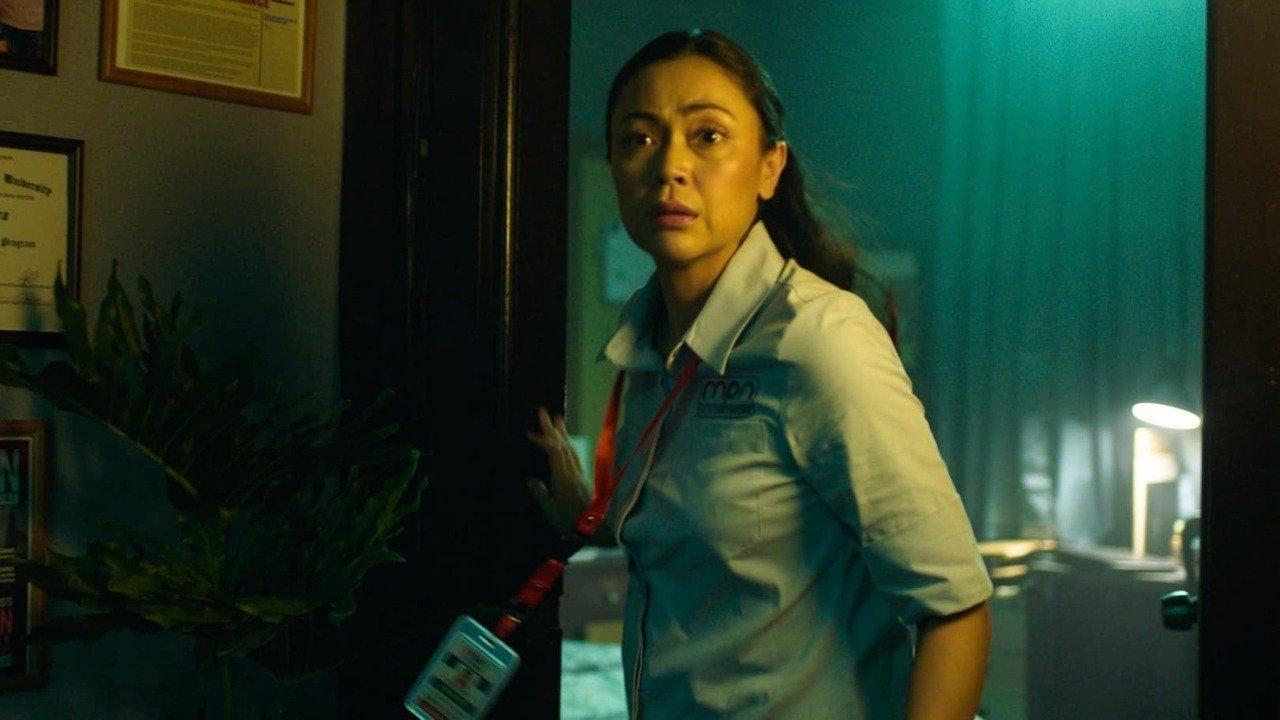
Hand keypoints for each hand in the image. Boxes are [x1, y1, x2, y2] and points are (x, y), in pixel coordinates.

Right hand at [525, 407, 590, 535]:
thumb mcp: (549, 509)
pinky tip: (565, 442)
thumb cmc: (567, 522)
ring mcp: (580, 474)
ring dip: (563, 433)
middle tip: (544, 412)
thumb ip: (540, 493)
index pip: (555, 452)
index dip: (544, 440)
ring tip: (558, 420)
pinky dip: (568, 445)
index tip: (530, 434)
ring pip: (572, 449)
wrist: (591, 530)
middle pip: (564, 445)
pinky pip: (575, 456)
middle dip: (553, 428)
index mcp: (563, 478)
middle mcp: (573, 472)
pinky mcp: (584, 478)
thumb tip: (530, 479)